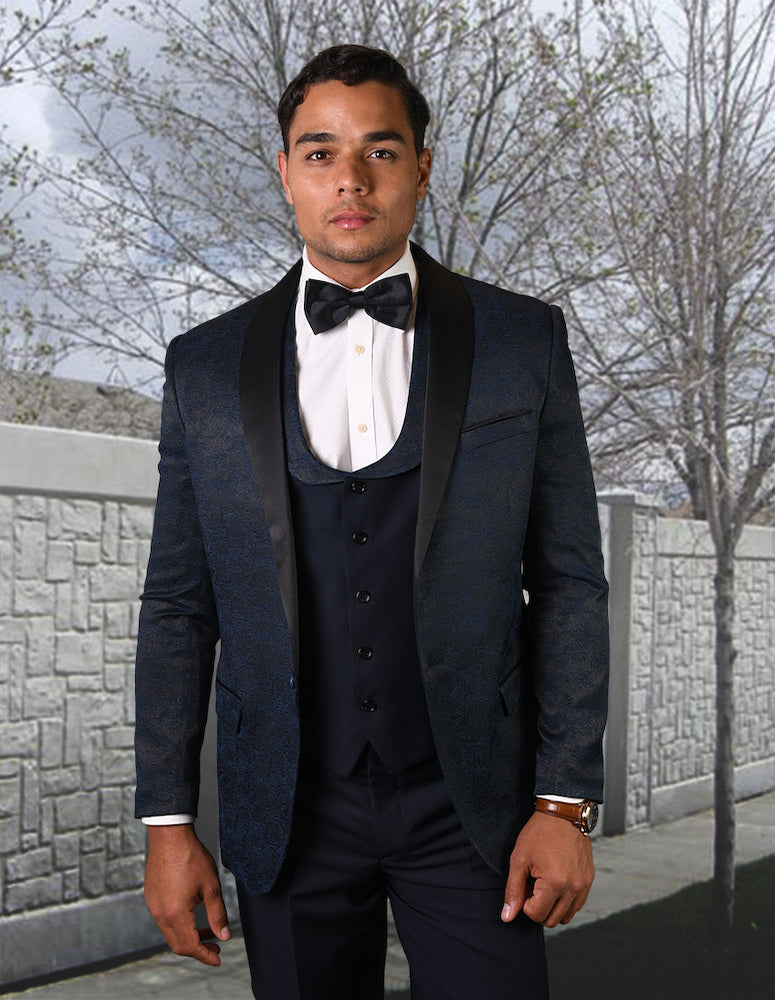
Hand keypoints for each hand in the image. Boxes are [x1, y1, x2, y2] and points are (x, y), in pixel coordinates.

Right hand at [144, 824, 230, 965]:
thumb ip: (218, 914)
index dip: (205, 955)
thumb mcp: (211, 886)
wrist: (170, 836)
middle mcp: (161, 914)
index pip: (190, 946)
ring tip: (208, 929)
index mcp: (175, 914)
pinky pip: (164, 920)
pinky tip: (193, 914)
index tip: (218, 957)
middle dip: (198, 949)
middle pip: (178, 944)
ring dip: (189, 936)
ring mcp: (153, 906)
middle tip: (216, 945)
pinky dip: (180, 924)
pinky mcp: (152, 898)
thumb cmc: (191, 857)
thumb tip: (224, 935)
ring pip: (171, 933)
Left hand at [501, 811, 593, 927]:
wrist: (563, 813)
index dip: (525, 905)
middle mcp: (573, 888)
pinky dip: (565, 901)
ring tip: (545, 885)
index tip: (525, 886)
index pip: (537, 915)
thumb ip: (513, 890)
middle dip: (539, 908)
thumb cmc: (540, 832)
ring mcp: (584, 885)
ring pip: (566, 916)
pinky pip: (577, 904)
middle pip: (552, 920)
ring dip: (553, 907)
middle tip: (533, 886)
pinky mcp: (589, 880)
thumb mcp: (519, 859)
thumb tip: (508, 916)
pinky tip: (557, 883)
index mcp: (555, 883)